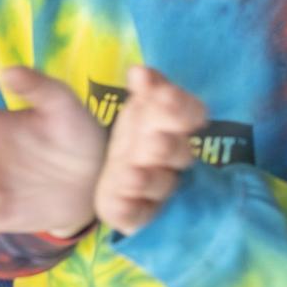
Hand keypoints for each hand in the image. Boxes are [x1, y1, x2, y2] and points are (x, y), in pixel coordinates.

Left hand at [93, 66, 207, 234]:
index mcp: (170, 126)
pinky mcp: (133, 215)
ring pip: (159, 185)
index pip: (190, 115)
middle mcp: (168, 159)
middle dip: (168, 144)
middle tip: (156, 137)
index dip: (182, 107)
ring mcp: (153, 189)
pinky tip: (120, 197)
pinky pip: (135, 215)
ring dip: (150, 179)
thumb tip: (139, 70)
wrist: (96, 180)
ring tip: (134, 171)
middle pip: (176, 152)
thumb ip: (145, 89)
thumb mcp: (138, 107)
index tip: (164, 95)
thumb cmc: (133, 136)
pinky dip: (130, 208)